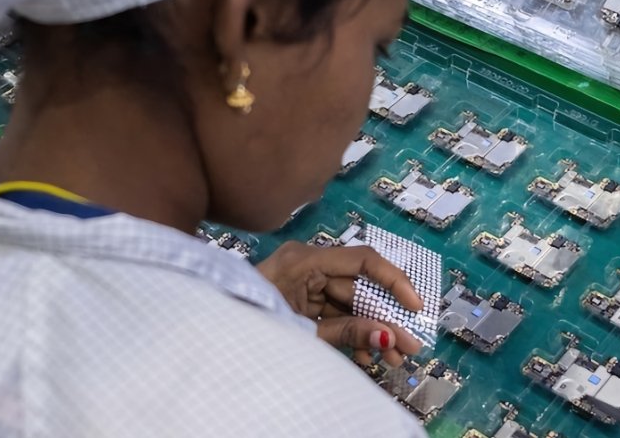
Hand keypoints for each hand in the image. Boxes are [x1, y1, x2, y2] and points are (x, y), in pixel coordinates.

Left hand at [257, 241, 423, 366]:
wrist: (205, 339)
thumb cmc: (247, 325)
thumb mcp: (303, 333)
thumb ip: (348, 333)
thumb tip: (388, 337)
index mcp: (304, 260)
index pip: (363, 260)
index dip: (394, 282)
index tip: (414, 307)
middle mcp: (306, 265)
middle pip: (358, 287)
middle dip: (384, 319)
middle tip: (408, 346)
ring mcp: (301, 283)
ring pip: (349, 304)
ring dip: (371, 332)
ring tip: (393, 359)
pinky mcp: (298, 301)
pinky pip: (333, 313)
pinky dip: (350, 334)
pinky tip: (368, 356)